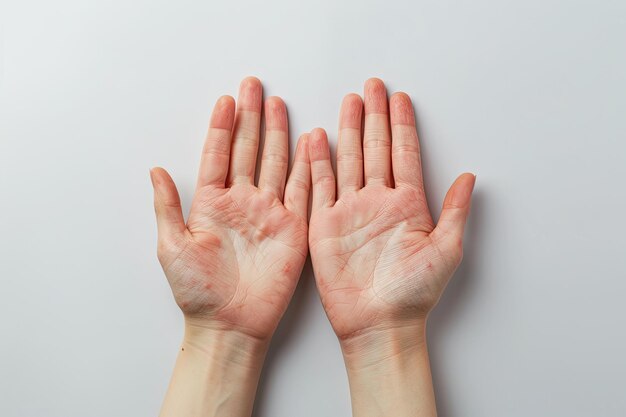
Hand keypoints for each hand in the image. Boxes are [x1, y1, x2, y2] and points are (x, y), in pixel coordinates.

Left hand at [150, 77, 310, 340]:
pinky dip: (307, 167)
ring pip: (275, 164)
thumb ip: (167, 206)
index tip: (226, 100)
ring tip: (278, 105)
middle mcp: (241, 202)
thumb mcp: (172, 246)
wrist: (230, 324)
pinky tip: (309, 143)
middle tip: (254, 87)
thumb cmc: (197, 292)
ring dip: (277, 135)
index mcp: (211, 204)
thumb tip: (155, 169)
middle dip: (251, 119)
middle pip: (248, 151)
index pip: (218, 155)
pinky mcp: (293, 228)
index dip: (222, 127)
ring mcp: (269, 213)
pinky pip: (302, 191)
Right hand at [308, 78, 475, 340]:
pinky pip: (320, 187)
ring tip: (349, 102)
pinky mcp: (325, 224)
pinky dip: (318, 162)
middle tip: (372, 87)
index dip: (402, 125)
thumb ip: (454, 211)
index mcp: (408, 205)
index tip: (401, 98)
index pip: (404, 154)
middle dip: (375, 116)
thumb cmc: (414, 294)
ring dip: (349, 131)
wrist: (379, 323)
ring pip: (349, 160)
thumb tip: (470, 176)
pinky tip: (317, 139)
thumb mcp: (446, 250)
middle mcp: (379, 202)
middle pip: (376, 149)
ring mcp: (351, 211)